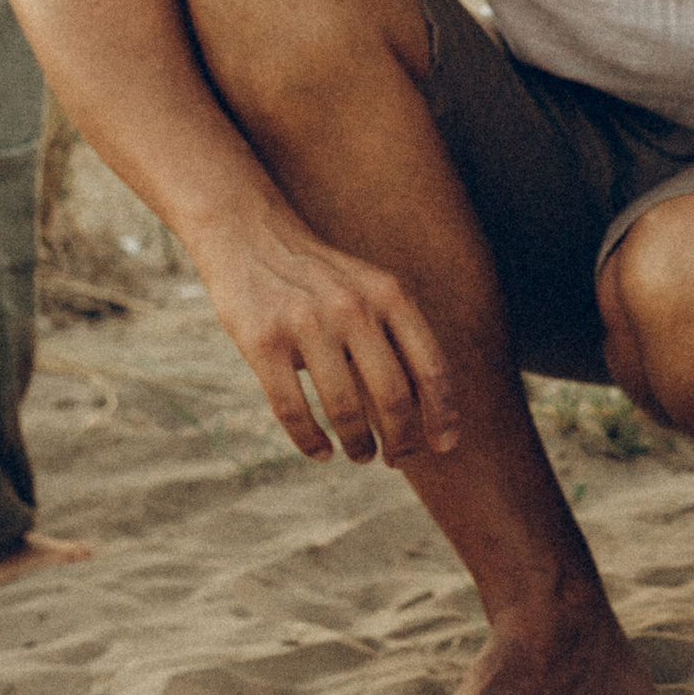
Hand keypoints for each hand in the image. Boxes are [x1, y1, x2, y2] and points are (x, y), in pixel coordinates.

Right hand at [191, 210, 460, 465]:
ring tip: (360, 455)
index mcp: (389, 294)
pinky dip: (310, 442)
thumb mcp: (370, 289)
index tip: (444, 446)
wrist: (249, 234)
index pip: (431, 366)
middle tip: (397, 459)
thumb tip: (430, 408)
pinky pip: (292, 410)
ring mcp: (306, 323)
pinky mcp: (263, 341)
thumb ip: (398, 336)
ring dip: (358, 445)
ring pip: (344, 409)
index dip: (442, 414)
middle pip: (393, 396)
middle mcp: (353, 307)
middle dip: (401, 440)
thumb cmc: (320, 277)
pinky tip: (320, 452)